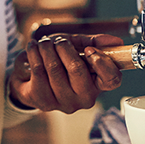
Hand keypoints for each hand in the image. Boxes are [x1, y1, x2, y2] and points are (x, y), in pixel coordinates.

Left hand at [8, 34, 123, 112]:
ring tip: (44, 43)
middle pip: (77, 69)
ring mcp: (64, 103)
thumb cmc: (57, 61)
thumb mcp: (76, 48)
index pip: (112, 79)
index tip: (88, 49)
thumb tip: (115, 40)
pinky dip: (34, 53)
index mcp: (97, 85)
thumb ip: (94, 42)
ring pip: (54, 68)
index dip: (101, 62)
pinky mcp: (44, 102)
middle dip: (64, 47)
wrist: (29, 75)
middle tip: (58, 41)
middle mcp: (84, 98)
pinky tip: (34, 48)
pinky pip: (38, 71)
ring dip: (47, 48)